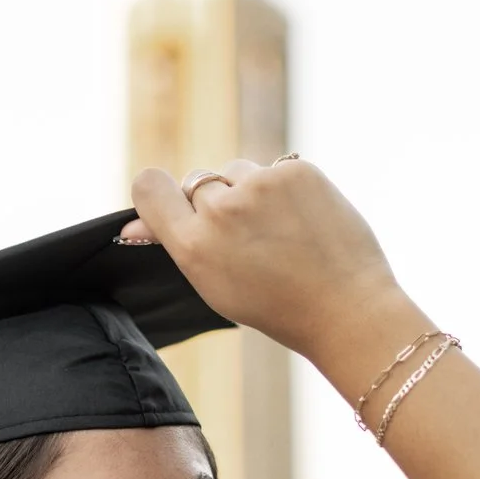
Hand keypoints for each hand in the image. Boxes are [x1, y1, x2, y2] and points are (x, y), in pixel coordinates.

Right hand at [122, 160, 412, 368]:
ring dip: (248, 192)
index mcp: (194, 246)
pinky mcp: (296, 169)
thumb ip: (178, 245)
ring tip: (280, 232)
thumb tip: (131, 226)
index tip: (173, 205)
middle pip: (198, 182)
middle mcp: (222, 211)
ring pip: (235, 172)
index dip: (158, 193)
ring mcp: (260, 186)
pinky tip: (303, 221)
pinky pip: (273, 168)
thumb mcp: (214, 285)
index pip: (149, 187)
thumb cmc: (277, 306)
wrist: (347, 310)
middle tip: (249, 240)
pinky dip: (284, 189)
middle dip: (216, 203)